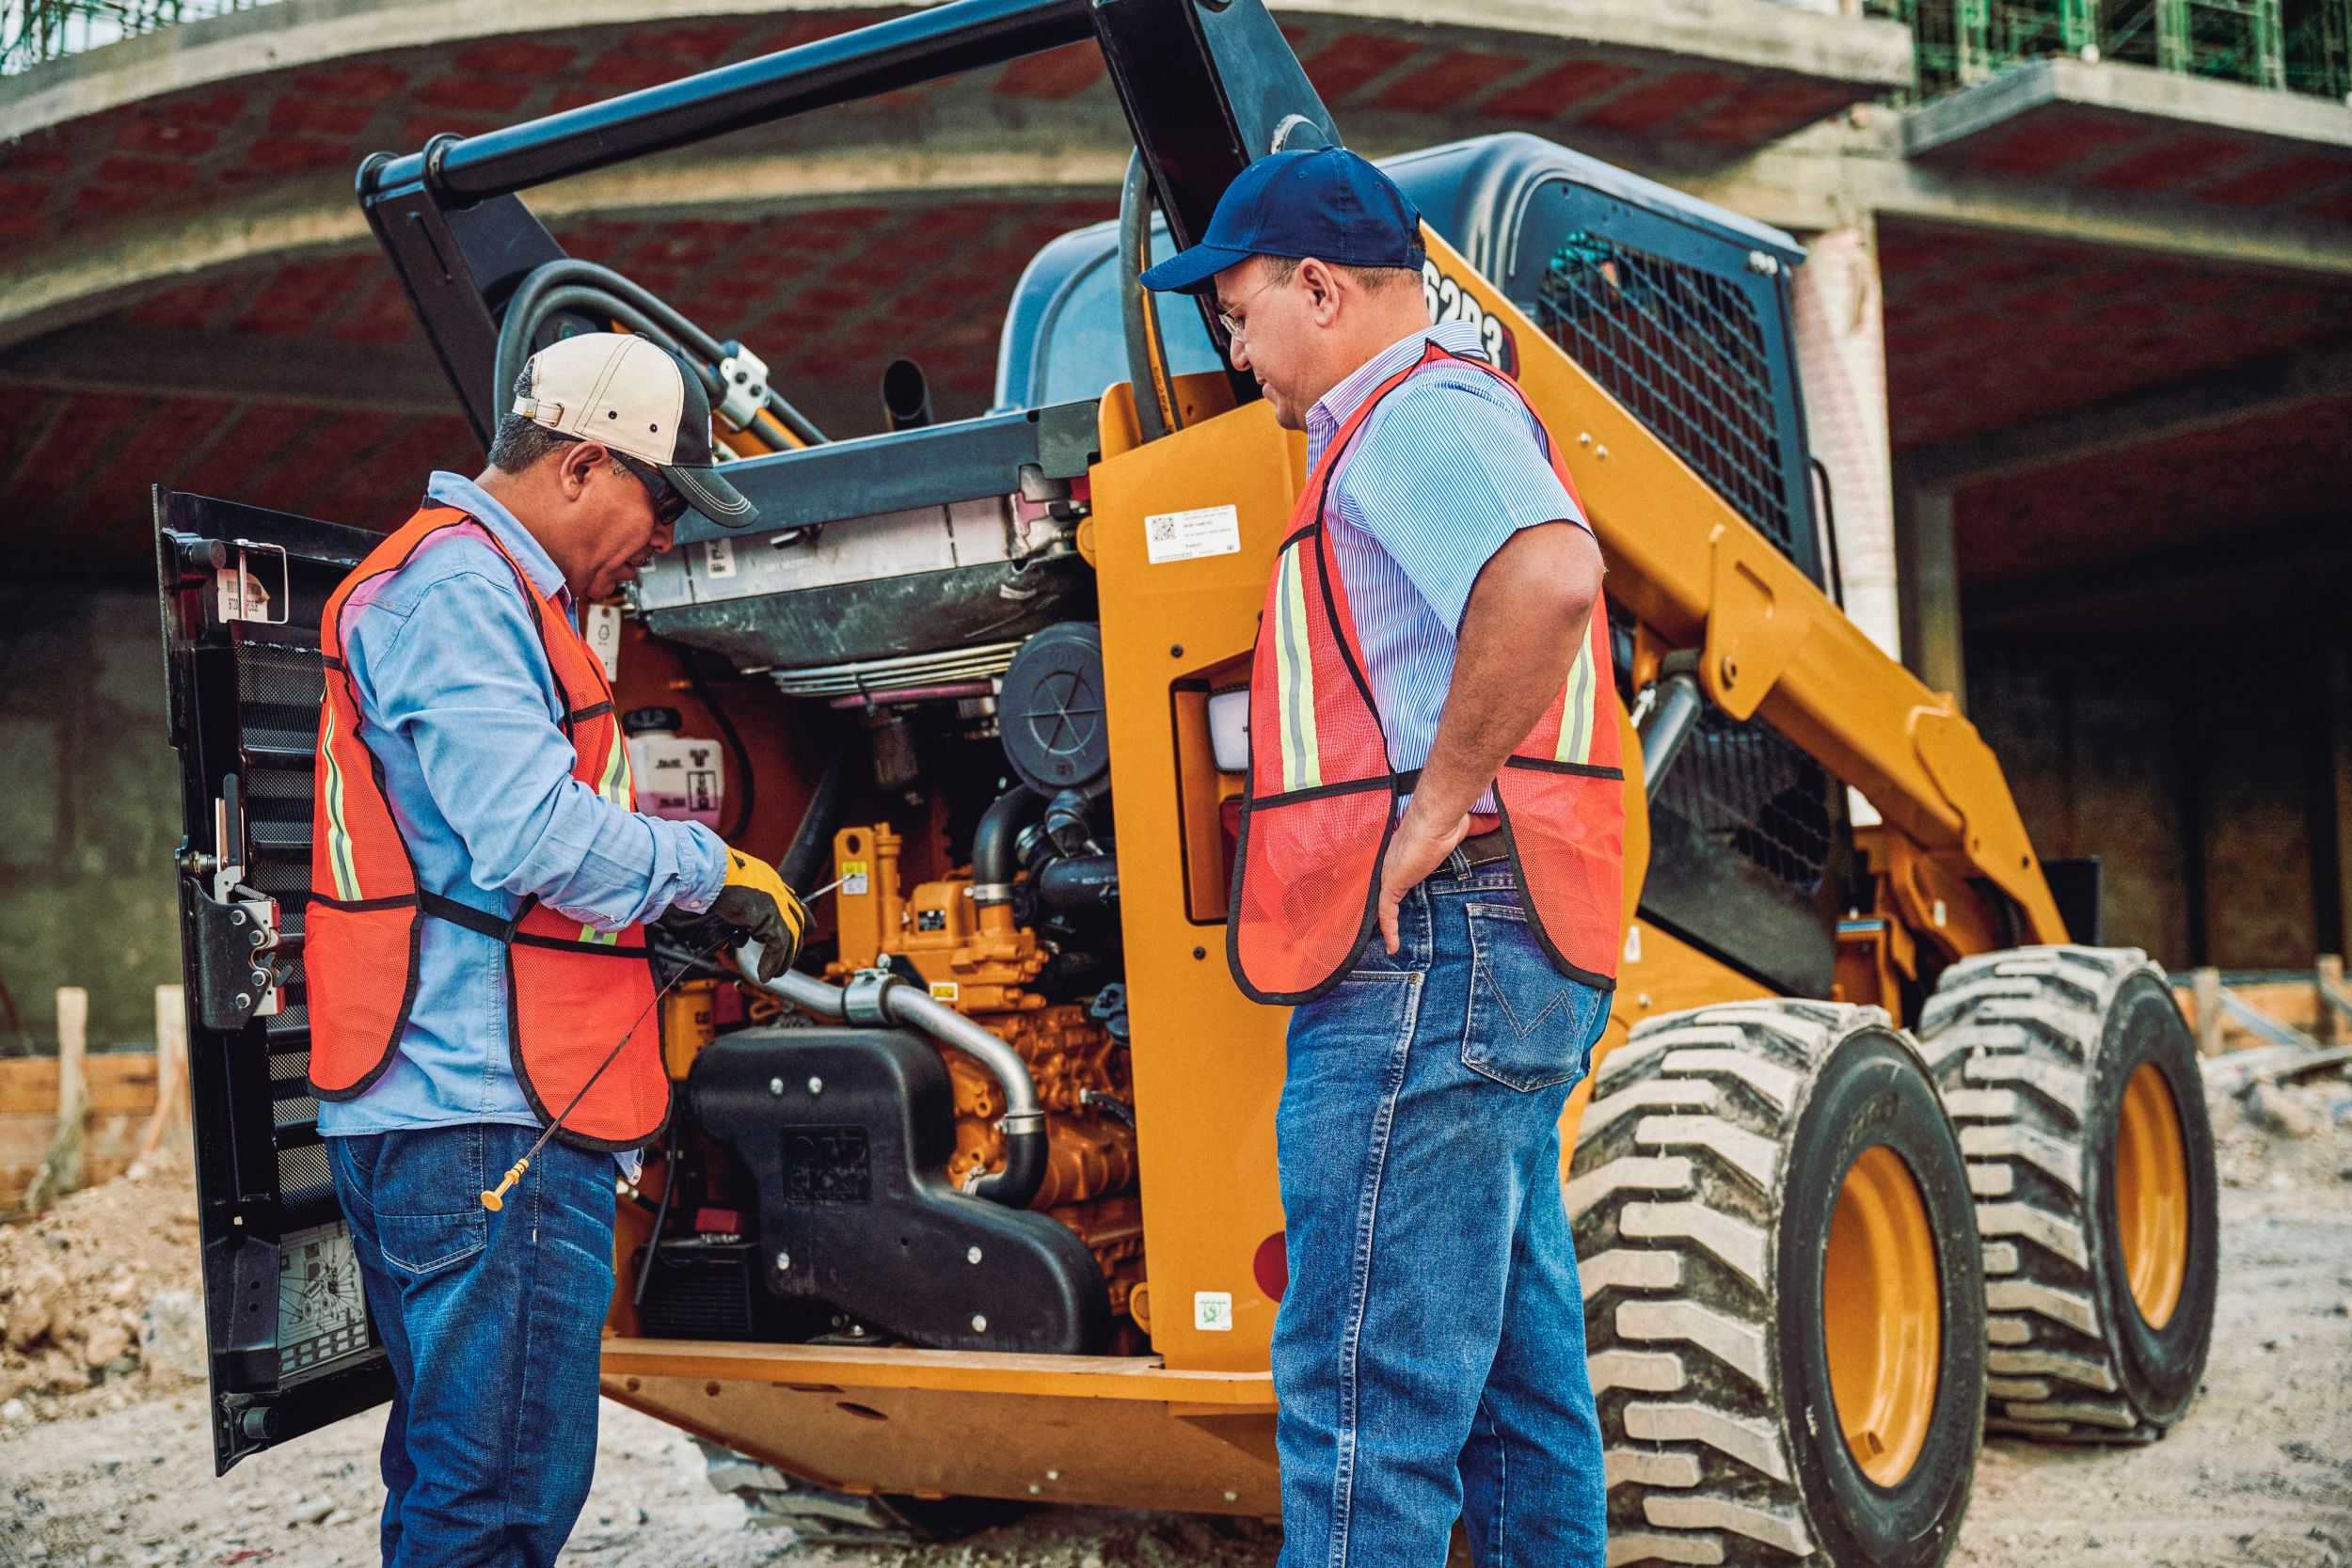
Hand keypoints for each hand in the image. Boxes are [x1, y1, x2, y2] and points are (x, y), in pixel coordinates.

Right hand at [711, 849, 807, 982]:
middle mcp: (778, 890)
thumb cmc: (709, 876)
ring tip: (774, 973)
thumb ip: (740, 907)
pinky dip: (772, 962)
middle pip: (799, 923)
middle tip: (782, 961)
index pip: (794, 905)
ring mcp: (777, 902)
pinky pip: (778, 945)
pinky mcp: (770, 915)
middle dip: (792, 946)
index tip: (789, 939)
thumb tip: (737, 928)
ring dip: (783, 960)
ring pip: (791, 937)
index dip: (795, 925)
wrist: (707, 868)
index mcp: (770, 880)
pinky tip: (764, 974)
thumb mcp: (730, 890)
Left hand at [1376, 805, 1472, 954]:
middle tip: (1395, 929)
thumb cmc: (1448, 819)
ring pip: (1383, 905)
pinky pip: (1386, 912)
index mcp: (1409, 851)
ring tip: (1391, 943)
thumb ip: (1478, 827)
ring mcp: (1390, 873)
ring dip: (1387, 924)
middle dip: (1389, 909)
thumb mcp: (1465, 827)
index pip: (1401, 873)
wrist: (1438, 818)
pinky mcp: (1391, 883)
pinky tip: (1393, 947)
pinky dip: (1389, 929)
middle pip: (1387, 891)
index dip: (1402, 885)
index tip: (1407, 900)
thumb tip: (1497, 822)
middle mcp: (1394, 863)